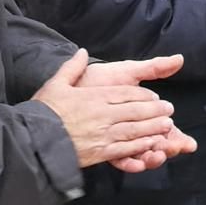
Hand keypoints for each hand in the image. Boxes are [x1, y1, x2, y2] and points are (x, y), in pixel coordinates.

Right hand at [33, 49, 175, 168]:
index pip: (125, 94)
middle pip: (135, 111)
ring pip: (135, 130)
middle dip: (155, 111)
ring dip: (154, 128)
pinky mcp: (101, 152)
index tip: (155, 97)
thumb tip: (82, 51)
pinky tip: (151, 144)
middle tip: (170, 109)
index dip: (143, 96)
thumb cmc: (45, 110)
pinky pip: (126, 149)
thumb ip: (72, 67)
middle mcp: (102, 115)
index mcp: (94, 97)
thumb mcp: (56, 83)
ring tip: (167, 126)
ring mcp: (103, 135)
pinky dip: (141, 146)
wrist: (35, 138)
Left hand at [79, 55, 196, 171]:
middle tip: (173, 147)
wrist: (75, 84)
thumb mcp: (129, 72)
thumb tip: (178, 59)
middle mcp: (135, 131)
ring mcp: (120, 140)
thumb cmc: (101, 77)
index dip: (179, 139)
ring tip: (157, 154)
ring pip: (142, 155)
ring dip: (152, 158)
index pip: (167, 131)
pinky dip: (131, 163)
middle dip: (168, 149)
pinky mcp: (105, 147)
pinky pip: (121, 160)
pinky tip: (138, 161)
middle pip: (158, 146)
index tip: (189, 143)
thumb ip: (154, 68)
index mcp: (144, 116)